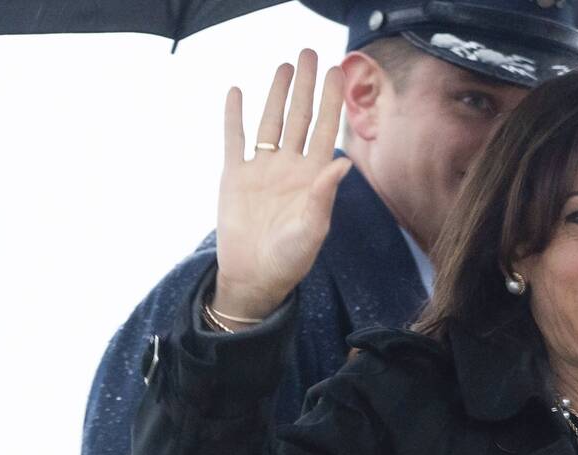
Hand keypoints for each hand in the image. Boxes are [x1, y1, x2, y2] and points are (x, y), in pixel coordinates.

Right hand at [213, 49, 352, 321]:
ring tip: (284, 66)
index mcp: (313, 177)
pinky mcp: (235, 176)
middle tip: (310, 54)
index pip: (326, 130)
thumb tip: (343, 164)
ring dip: (277, 94)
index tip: (338, 72)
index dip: (331, 101)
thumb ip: (324, 196)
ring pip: (270, 121)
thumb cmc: (289, 260)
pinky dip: (234, 116)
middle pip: (300, 117)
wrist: (253, 277)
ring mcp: (262, 169)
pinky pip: (234, 139)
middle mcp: (289, 167)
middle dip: (306, 86)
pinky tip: (237, 92)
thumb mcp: (312, 231)